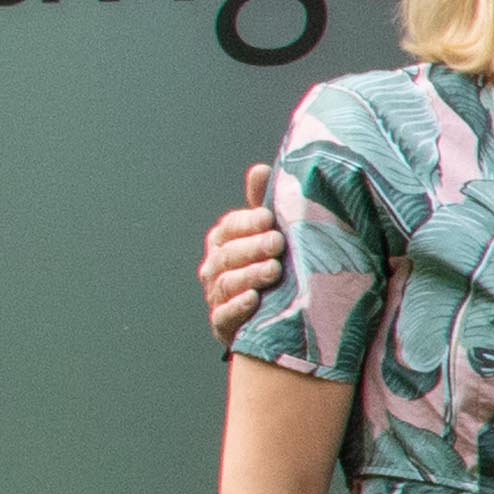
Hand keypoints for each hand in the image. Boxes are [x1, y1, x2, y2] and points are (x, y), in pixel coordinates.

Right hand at [200, 171, 280, 344]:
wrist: (270, 317)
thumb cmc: (269, 263)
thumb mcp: (267, 234)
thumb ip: (262, 205)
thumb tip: (260, 169)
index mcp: (224, 241)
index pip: (229, 228)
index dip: (247, 222)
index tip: (270, 218)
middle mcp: (215, 267)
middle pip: (228, 255)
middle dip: (252, 248)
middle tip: (278, 243)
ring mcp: (216, 296)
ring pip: (227, 283)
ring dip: (249, 276)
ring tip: (274, 271)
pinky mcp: (222, 324)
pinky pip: (224, 315)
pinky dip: (237, 307)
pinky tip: (254, 300)